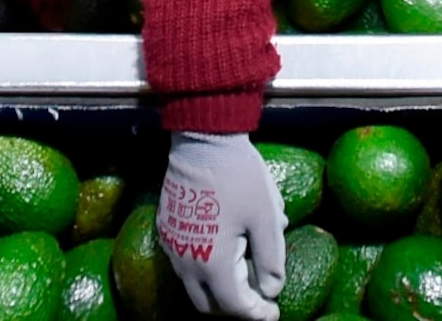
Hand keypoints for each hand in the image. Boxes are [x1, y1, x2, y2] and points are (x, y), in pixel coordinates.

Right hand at [158, 131, 287, 320]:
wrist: (203, 138)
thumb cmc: (238, 175)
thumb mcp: (265, 217)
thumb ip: (270, 260)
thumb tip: (271, 290)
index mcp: (211, 262)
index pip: (235, 306)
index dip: (257, 314)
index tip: (274, 312)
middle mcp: (185, 261)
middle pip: (208, 305)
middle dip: (234, 307)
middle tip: (257, 297)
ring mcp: (172, 245)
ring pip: (193, 285)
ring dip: (217, 288)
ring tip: (244, 268)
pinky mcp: (166, 228)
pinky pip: (184, 262)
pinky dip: (204, 268)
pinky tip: (225, 248)